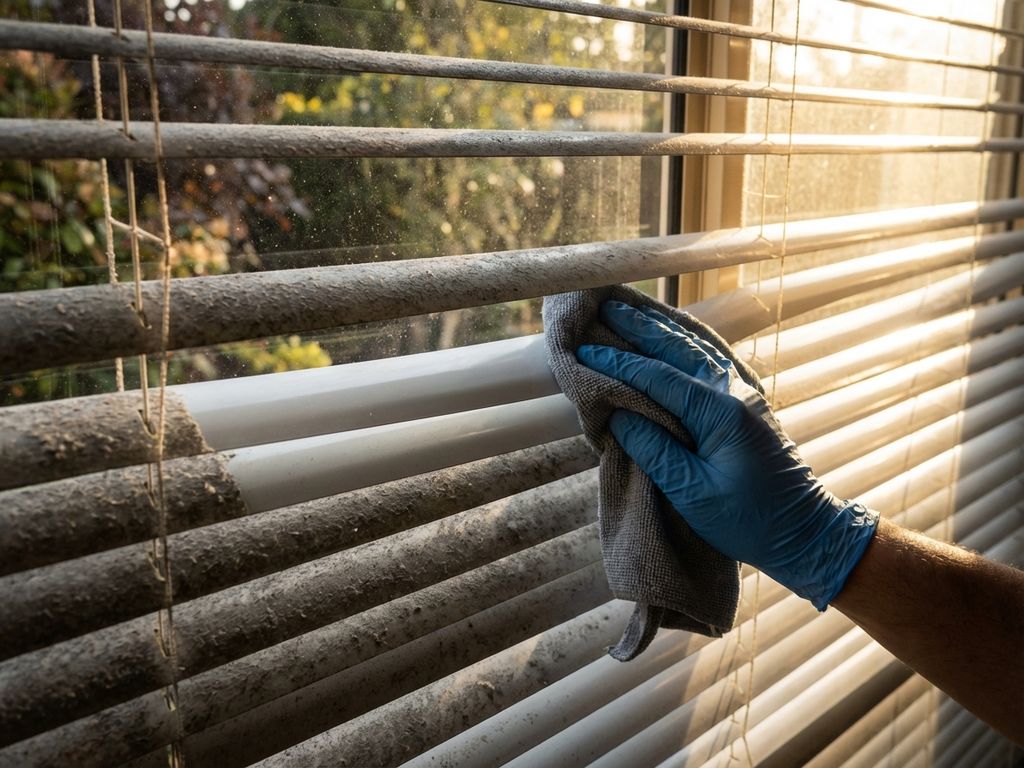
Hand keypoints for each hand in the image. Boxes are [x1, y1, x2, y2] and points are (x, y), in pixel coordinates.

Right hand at [576, 300, 877, 609]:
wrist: (804, 532)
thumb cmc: (748, 520)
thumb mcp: (692, 493)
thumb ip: (653, 450)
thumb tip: (618, 414)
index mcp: (719, 412)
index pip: (657, 376)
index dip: (618, 362)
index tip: (584, 350)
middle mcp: (733, 391)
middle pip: (678, 347)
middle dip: (639, 326)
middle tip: (604, 306)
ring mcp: (743, 393)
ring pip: (697, 346)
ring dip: (662, 327)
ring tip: (631, 309)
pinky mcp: (746, 402)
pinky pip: (711, 358)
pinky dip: (685, 341)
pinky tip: (672, 334)